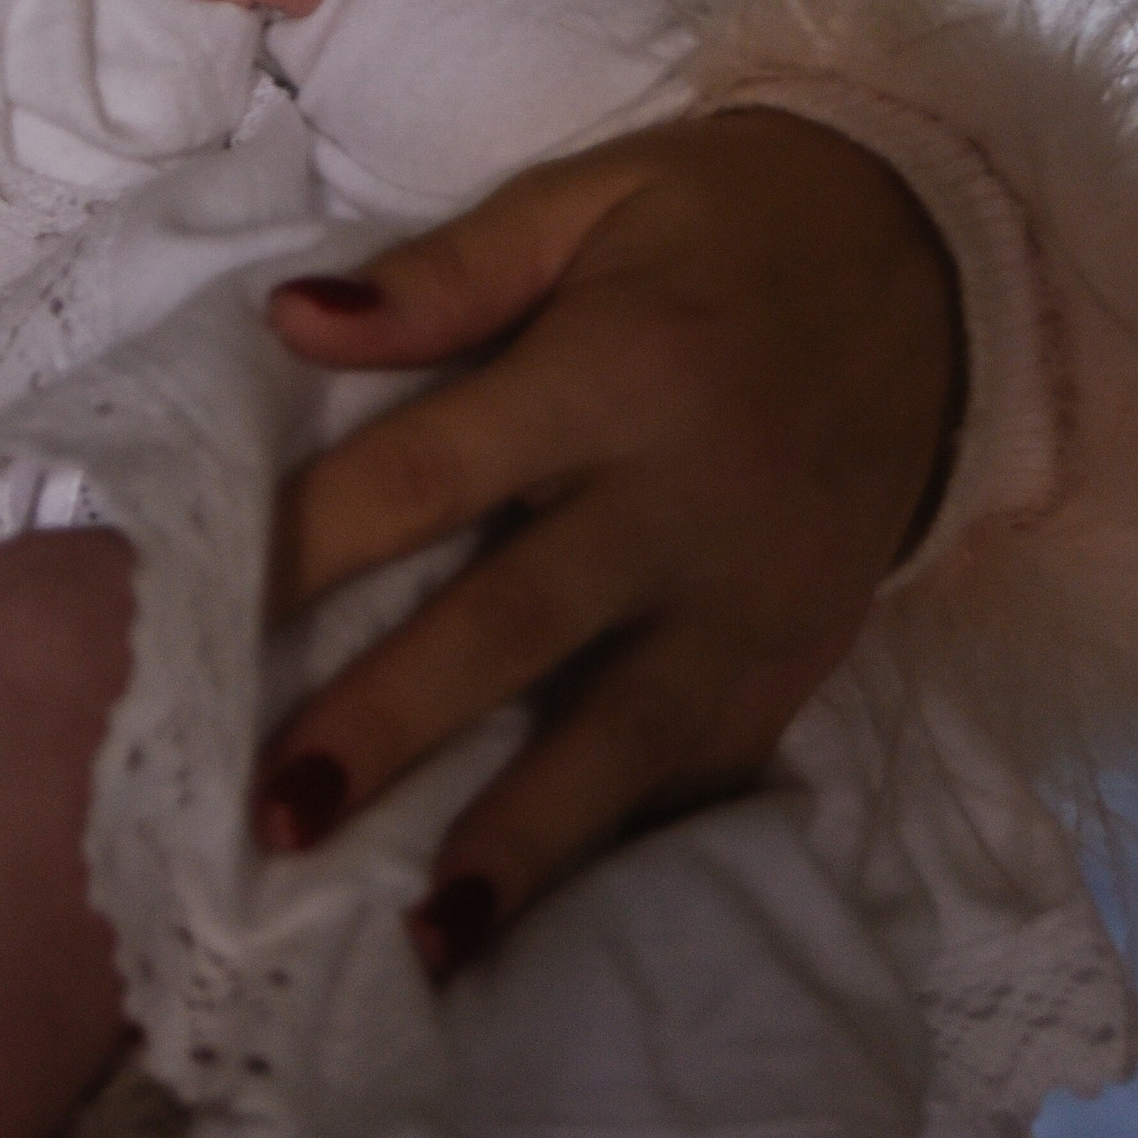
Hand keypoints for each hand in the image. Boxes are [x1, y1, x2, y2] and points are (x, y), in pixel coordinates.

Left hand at [255, 107, 963, 974]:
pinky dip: (626, 849)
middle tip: (277, 814)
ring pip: (621, 738)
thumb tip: (293, 319)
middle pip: (512, 626)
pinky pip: (705, 771)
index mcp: (610, 371)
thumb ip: (448, 272)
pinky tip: (547, 924)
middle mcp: (677, 501)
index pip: (434, 468)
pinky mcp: (795, 659)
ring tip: (422, 939)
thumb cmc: (725, 222)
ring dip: (518, 841)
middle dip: (392, 725)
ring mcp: (744, 599)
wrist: (934, 271)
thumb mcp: (591, 198)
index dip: (317, 540)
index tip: (203, 603)